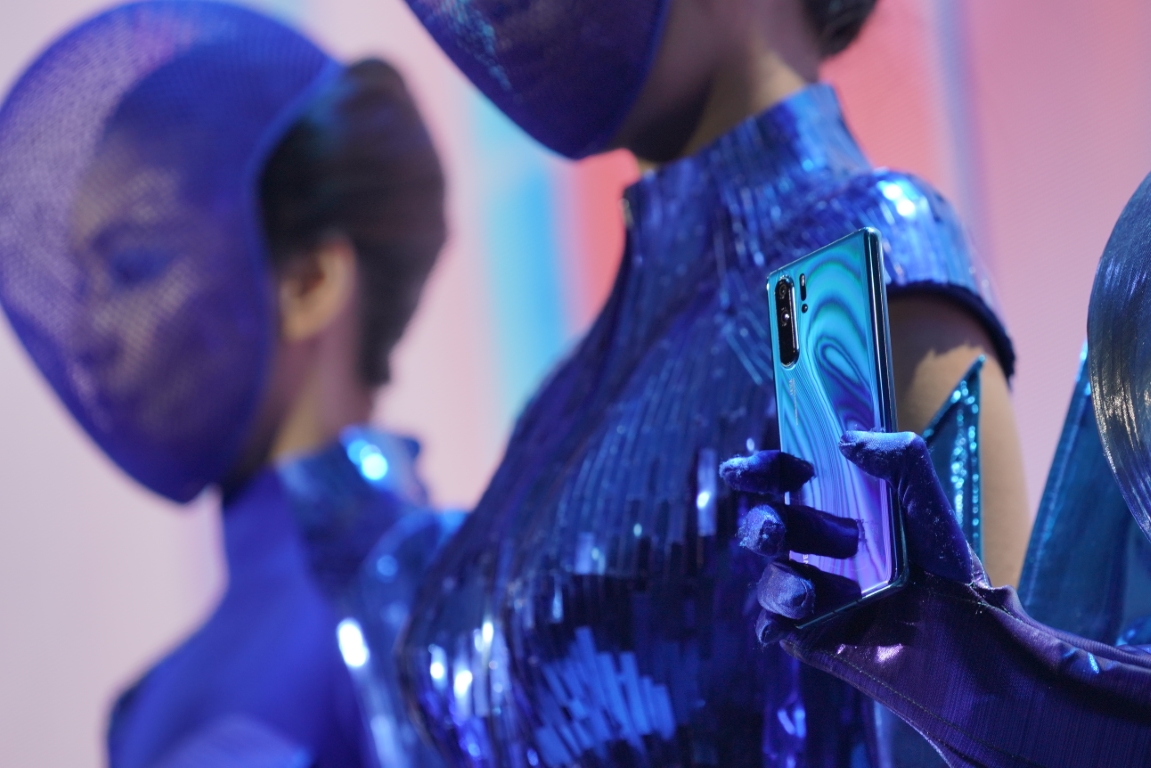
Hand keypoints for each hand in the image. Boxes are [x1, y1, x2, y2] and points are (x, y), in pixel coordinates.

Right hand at [720, 431, 977, 643]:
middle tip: (774, 533)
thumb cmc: (951, 571)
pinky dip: (773, 622)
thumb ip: (901, 458)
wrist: (969, 647)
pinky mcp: (810, 633)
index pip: (783, 479)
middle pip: (764, 525)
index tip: (744, 472)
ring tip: (807, 595)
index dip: (759, 471)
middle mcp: (817, 546)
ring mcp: (811, 590)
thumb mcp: (930, 506)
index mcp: (837, 507)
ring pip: (767, 577)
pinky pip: (771, 625)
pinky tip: (796, 621)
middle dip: (760, 525)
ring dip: (778, 581)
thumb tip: (845, 439)